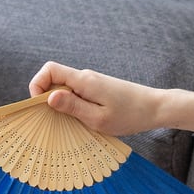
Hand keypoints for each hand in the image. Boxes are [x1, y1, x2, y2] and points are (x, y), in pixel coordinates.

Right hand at [31, 61, 168, 137]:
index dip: (37, 85)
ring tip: (70, 124)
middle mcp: (86, 77)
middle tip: (55, 120)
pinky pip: (77, 94)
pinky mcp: (98, 90)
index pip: (49, 69)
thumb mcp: (98, 118)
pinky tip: (82, 121)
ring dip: (61, 105)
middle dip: (47, 99)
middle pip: (54, 80)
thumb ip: (73, 107)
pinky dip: (73, 106)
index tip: (40, 106)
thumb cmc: (130, 115)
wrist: (156, 108)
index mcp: (84, 80)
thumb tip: (48, 98)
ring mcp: (92, 83)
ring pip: (65, 89)